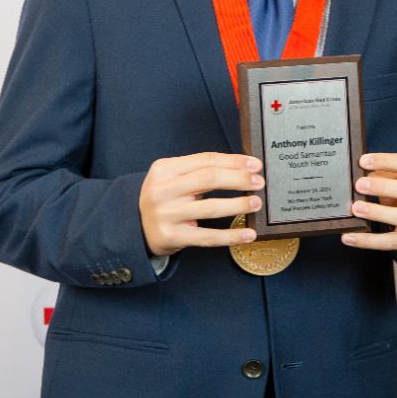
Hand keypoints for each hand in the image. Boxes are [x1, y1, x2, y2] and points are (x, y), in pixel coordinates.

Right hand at [139, 152, 264, 255]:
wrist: (136, 227)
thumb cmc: (166, 198)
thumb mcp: (173, 178)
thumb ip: (200, 171)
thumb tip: (244, 168)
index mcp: (165, 169)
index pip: (206, 160)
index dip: (234, 161)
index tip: (255, 165)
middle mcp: (163, 190)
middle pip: (208, 179)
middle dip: (239, 179)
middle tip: (259, 183)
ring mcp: (166, 214)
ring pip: (210, 208)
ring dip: (238, 205)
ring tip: (256, 203)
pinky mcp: (171, 236)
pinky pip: (207, 237)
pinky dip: (230, 236)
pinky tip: (248, 234)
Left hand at [342, 153, 396, 256]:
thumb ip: (386, 175)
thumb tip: (363, 176)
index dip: (385, 161)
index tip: (363, 161)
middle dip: (384, 187)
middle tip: (360, 185)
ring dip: (378, 212)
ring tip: (356, 208)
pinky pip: (391, 242)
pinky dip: (368, 240)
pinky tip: (350, 237)